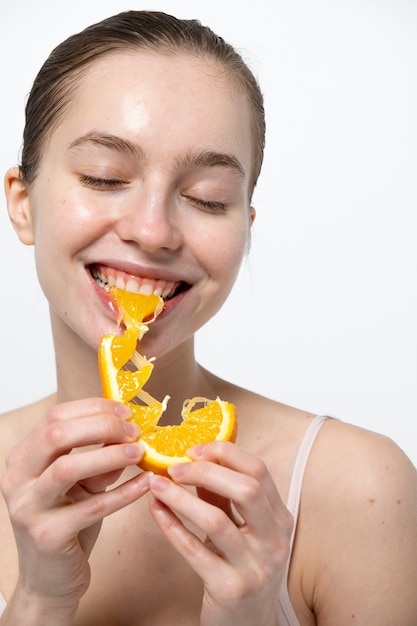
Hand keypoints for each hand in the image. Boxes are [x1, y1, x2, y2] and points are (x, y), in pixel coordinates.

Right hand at [1, 398, 149, 611]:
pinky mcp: (47, 535)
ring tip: (140, 452)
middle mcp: (17, 478)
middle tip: (134, 431)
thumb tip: (129, 433)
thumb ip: (99, 459)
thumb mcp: (81, 485)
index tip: (126, 411)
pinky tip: (145, 482)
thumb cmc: (67, 523)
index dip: (94, 409)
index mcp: (23, 457)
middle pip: (56, 434)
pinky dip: (123, 492)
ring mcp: (28, 507)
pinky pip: (92, 507)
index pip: (55, 416)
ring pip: (68, 467)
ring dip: (110, 455)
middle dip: (101, 426)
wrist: (49, 581)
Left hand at [148, 441, 292, 625]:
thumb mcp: (243, 530)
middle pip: (246, 489)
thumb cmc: (243, 569)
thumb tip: (196, 461)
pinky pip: (195, 551)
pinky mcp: (230, 588)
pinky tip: (155, 510)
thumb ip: (225, 497)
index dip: (226, 454)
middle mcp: (274, 540)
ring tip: (156, 485)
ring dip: (181, 498)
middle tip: (174, 467)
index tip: (195, 449)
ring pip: (217, 519)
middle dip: (205, 471)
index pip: (259, 471)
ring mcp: (255, 566)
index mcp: (280, 518)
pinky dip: (172, 527)